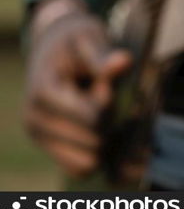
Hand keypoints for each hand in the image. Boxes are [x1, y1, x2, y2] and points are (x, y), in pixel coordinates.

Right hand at [24, 0, 131, 177]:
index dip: (106, 102)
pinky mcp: (50, 149)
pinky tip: (100, 128)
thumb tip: (124, 62)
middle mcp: (34, 119)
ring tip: (98, 109)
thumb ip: (104, 56)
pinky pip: (81, 168)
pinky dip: (99, 153)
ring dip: (104, 137)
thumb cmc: (76, 43)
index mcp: (42, 91)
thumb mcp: (90, 39)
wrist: (55, 50)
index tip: (104, 85)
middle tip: (102, 95)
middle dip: (108, 120)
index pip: (90, 116)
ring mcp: (39, 137)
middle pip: (93, 140)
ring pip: (89, 159)